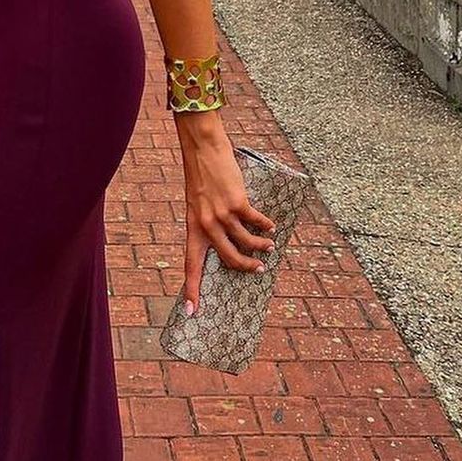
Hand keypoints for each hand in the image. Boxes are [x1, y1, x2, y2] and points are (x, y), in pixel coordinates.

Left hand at [181, 129, 275, 312]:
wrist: (202, 147)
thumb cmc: (200, 174)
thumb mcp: (196, 202)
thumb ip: (206, 221)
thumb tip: (225, 237)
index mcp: (193, 227)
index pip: (190, 265)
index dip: (191, 290)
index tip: (191, 313)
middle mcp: (206, 225)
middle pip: (228, 259)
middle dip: (246, 268)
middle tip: (258, 271)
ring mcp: (222, 214)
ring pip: (246, 242)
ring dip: (261, 246)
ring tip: (269, 246)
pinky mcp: (237, 202)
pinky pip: (256, 221)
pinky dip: (265, 225)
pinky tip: (270, 225)